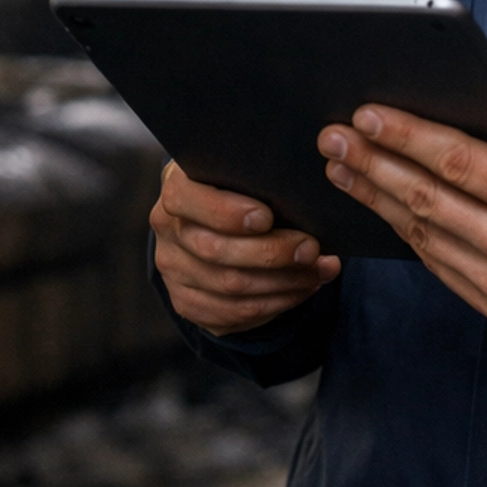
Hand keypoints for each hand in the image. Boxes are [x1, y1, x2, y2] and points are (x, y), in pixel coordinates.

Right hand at [151, 160, 340, 337]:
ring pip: (230, 288)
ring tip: (318, 270)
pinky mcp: (188, 303)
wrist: (212, 220)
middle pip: (215, 250)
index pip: (185, 200)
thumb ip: (256, 179)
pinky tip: (303, 288)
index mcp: (175, 190)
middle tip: (310, 249)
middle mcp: (169, 232)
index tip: (266, 217)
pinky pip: (235, 313)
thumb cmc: (236, 190)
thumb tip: (303, 199)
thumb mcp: (239, 174)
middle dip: (270, 253)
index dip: (226, 212)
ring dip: (283, 282)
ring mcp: (175, 272)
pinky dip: (277, 303)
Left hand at [317, 84, 486, 333]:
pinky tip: (382, 209)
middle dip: (373, 164)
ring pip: (425, 236)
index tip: (367, 114)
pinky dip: (406, 235)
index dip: (407, 136)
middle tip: (330, 137)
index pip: (459, 162)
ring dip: (377, 200)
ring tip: (341, 168)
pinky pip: (441, 267)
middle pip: (427, 199)